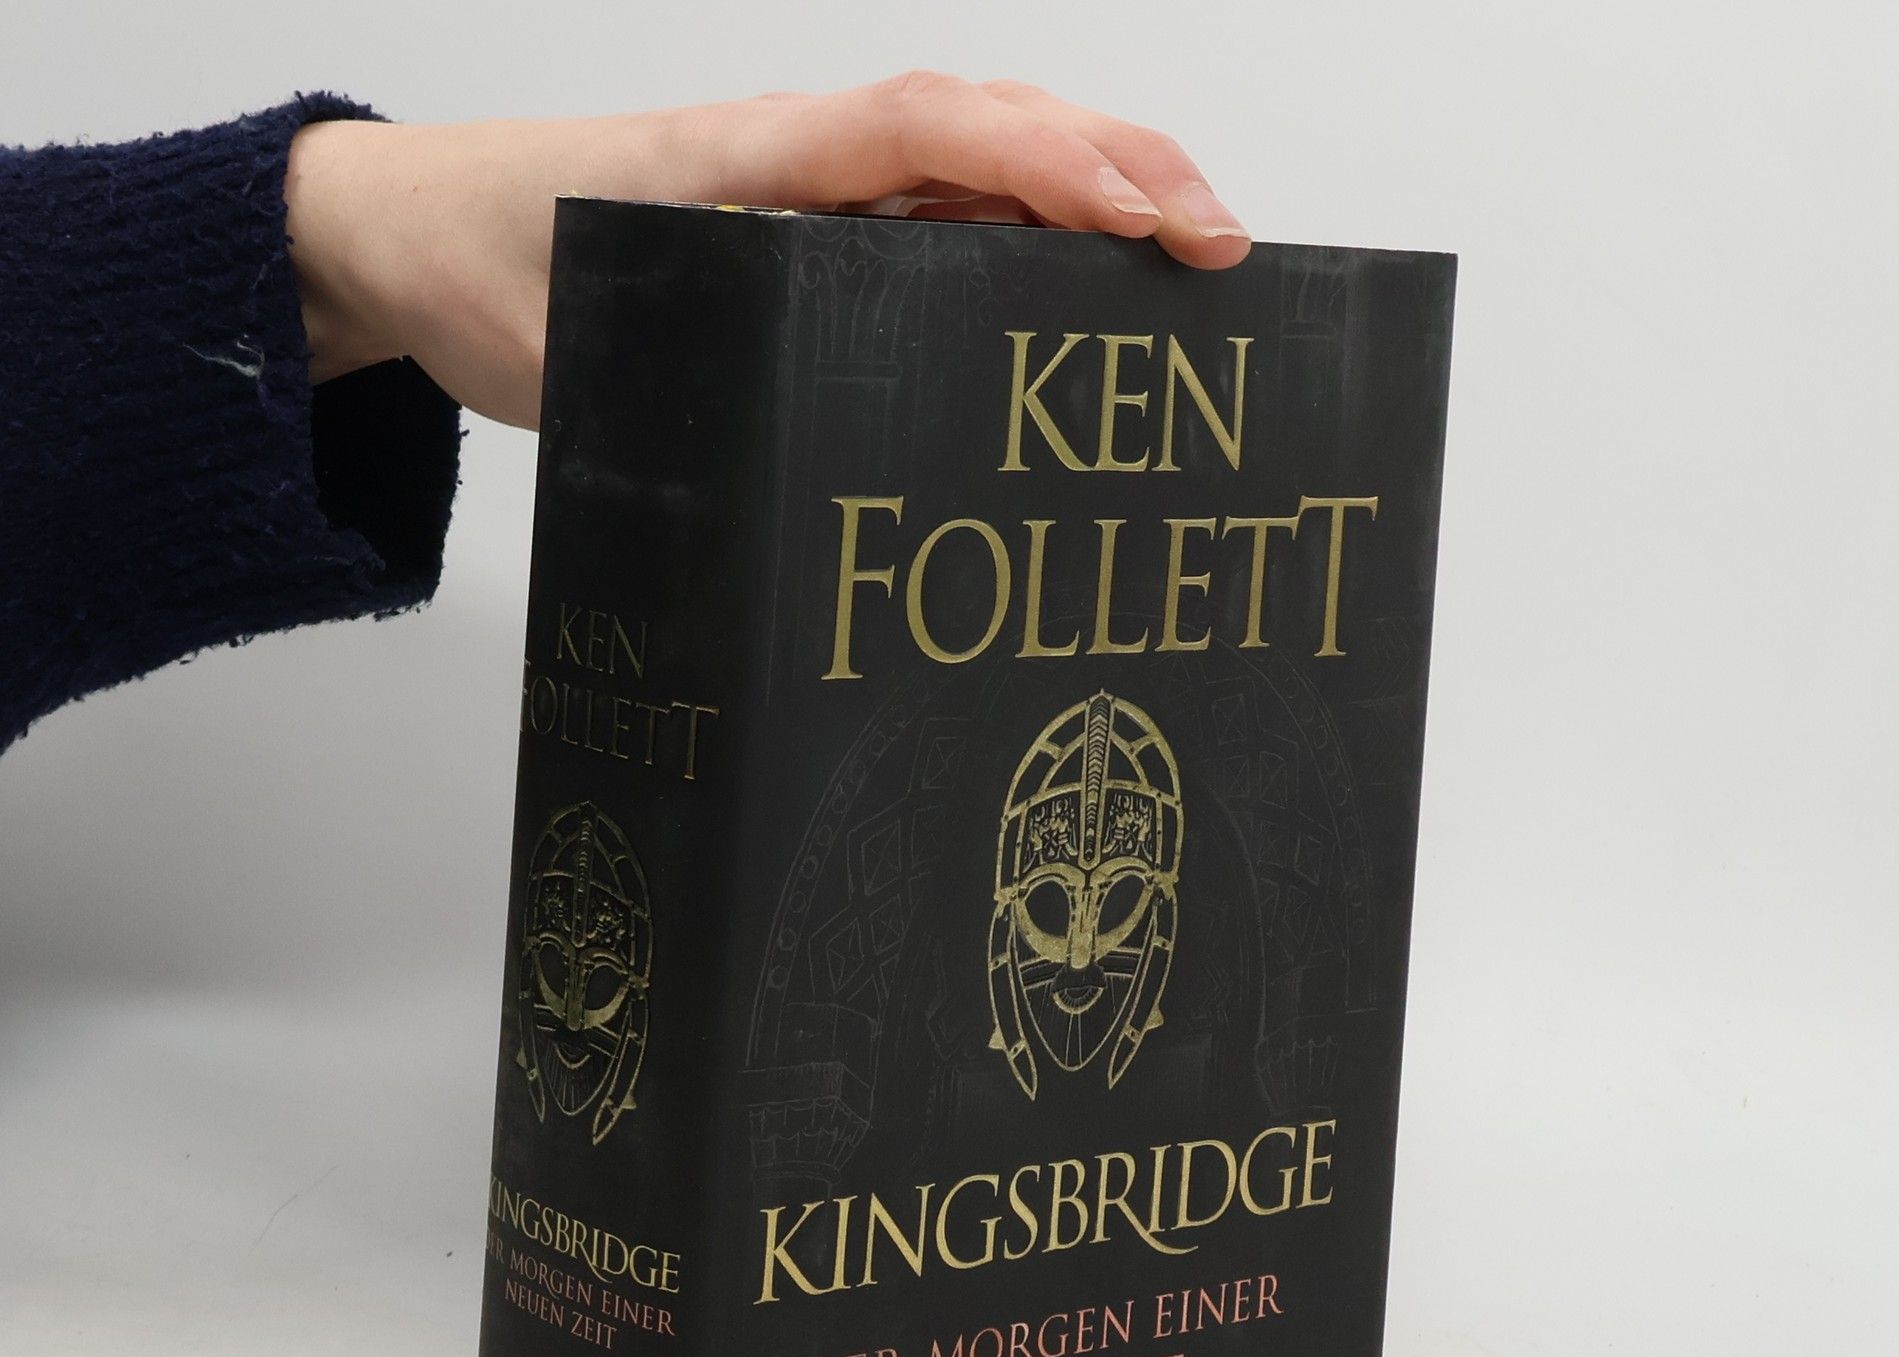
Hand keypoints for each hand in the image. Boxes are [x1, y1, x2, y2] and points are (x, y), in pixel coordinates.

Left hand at [284, 74, 1252, 429]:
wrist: (416, 235)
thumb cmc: (486, 259)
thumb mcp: (575, 324)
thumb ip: (683, 352)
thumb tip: (793, 427)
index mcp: (759, 156)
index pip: (935, 132)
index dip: (1053, 166)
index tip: (1149, 220)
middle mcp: (807, 161)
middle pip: (996, 131)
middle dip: (1123, 174)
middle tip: (1225, 250)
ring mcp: (816, 196)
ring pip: (985, 174)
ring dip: (1094, 206)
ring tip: (1190, 270)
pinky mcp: (811, 238)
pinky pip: (940, 227)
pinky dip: (1026, 248)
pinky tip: (1075, 301)